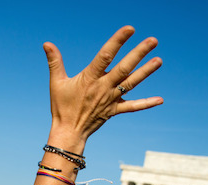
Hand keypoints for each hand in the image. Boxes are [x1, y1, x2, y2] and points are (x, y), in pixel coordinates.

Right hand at [44, 26, 162, 146]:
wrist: (68, 132)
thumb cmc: (61, 106)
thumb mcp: (56, 82)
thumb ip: (55, 61)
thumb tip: (47, 44)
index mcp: (90, 78)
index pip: (106, 55)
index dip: (118, 41)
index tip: (130, 29)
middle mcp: (103, 87)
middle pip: (124, 68)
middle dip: (139, 53)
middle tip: (153, 40)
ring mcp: (110, 99)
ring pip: (131, 83)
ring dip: (146, 72)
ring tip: (159, 60)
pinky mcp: (114, 110)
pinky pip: (132, 107)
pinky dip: (146, 103)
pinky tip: (160, 99)